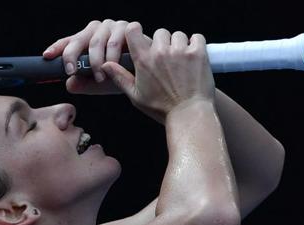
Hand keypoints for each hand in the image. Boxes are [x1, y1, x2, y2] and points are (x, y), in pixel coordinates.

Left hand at [42, 19, 129, 94]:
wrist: (146, 72)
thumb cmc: (121, 75)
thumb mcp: (98, 84)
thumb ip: (84, 84)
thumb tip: (69, 85)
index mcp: (87, 40)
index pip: (68, 42)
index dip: (56, 48)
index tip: (47, 56)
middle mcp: (97, 30)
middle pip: (79, 40)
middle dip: (73, 56)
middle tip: (72, 71)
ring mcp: (112, 27)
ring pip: (97, 42)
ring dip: (97, 63)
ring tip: (100, 78)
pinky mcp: (128, 27)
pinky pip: (115, 41)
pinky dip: (113, 56)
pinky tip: (114, 67)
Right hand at [44, 21, 215, 123]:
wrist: (189, 115)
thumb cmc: (161, 108)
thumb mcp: (136, 96)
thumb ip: (120, 77)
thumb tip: (105, 64)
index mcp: (144, 61)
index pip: (133, 30)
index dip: (136, 31)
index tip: (141, 39)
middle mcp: (161, 52)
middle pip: (160, 32)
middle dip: (163, 43)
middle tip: (166, 60)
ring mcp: (181, 51)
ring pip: (178, 35)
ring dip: (179, 45)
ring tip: (181, 62)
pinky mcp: (198, 53)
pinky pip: (196, 37)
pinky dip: (195, 45)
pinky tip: (193, 59)